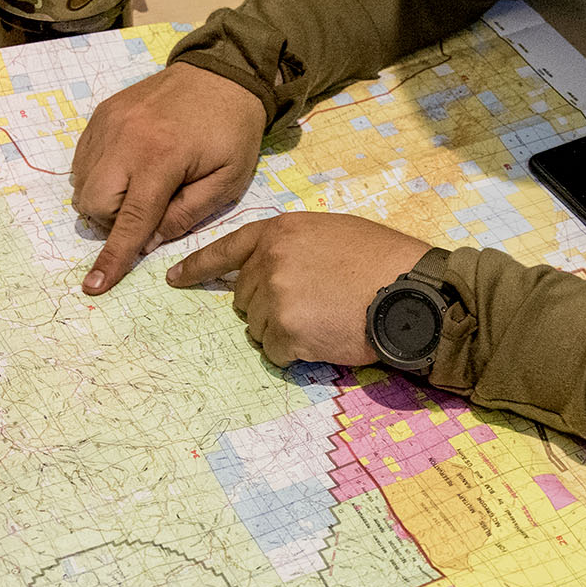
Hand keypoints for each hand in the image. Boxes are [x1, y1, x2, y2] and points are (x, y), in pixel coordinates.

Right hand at [72, 63, 266, 294]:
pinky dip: (98, 175)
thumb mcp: (226, 182)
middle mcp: (126, 139)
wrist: (223, 73)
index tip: (93, 286)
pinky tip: (129, 167)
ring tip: (140, 185)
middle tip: (147, 209)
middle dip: (113, 220)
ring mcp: (109, 123)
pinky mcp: (103, 113)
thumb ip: (185, 216)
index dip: (113, 258)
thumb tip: (147, 244)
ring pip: (82, 183)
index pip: (129, 221)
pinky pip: (82, 159)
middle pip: (94, 203)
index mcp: (162, 159)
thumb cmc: (232, 131)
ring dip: (105, 199)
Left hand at [167, 212, 431, 366]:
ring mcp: (275, 298)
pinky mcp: (286, 333)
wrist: (412, 292)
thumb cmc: (384, 260)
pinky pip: (277, 353)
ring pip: (259, 329)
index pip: (227, 249)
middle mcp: (269, 263)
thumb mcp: (333, 233)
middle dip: (270, 306)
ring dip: (286, 331)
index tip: (173, 279)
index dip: (197, 267)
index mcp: (280, 233)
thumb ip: (294, 247)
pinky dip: (299, 353)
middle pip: (245, 298)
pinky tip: (327, 338)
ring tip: (327, 320)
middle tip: (312, 305)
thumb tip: (274, 271)